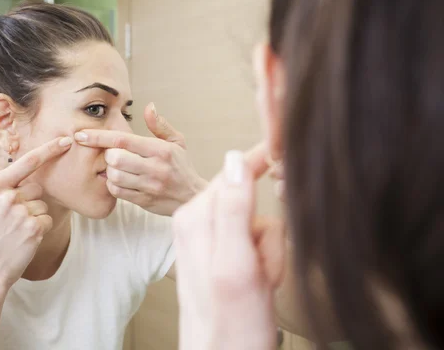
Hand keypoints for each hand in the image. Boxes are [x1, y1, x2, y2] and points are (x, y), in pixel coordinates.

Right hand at [0, 137, 72, 289]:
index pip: (27, 162)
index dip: (49, 149)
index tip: (66, 141)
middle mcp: (8, 197)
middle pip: (37, 188)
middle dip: (30, 201)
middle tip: (13, 219)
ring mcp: (21, 212)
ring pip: (43, 205)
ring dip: (35, 216)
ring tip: (17, 229)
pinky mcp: (34, 228)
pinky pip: (48, 219)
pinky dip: (41, 228)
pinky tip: (26, 237)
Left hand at [75, 103, 205, 215]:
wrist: (194, 198)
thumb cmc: (182, 167)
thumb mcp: (177, 143)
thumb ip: (160, 125)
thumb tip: (148, 107)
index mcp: (161, 150)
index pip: (123, 140)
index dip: (98, 136)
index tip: (81, 134)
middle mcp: (155, 167)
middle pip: (116, 158)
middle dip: (107, 156)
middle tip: (113, 156)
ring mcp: (149, 186)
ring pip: (115, 176)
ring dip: (109, 171)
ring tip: (117, 168)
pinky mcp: (145, 201)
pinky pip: (118, 192)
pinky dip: (113, 185)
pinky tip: (119, 181)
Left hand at [173, 144, 285, 349]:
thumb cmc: (230, 326)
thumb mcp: (236, 264)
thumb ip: (232, 210)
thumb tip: (234, 160)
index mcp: (195, 218)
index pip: (233, 172)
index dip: (262, 165)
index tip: (282, 151)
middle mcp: (198, 225)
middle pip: (249, 200)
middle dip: (267, 232)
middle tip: (264, 266)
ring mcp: (210, 241)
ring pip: (258, 223)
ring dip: (269, 252)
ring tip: (261, 281)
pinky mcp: (223, 256)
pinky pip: (257, 243)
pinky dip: (266, 262)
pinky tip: (260, 284)